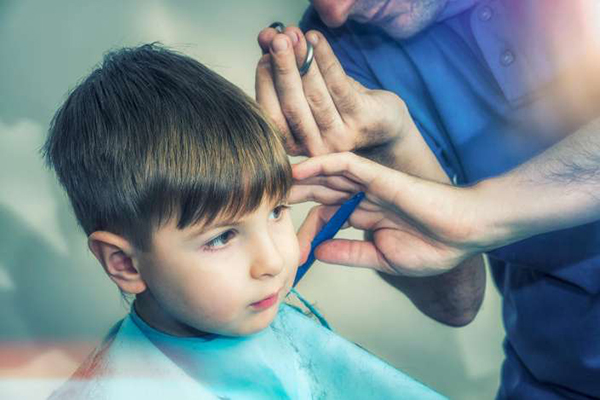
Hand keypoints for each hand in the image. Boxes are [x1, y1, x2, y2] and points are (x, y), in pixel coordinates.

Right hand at [256, 26, 410, 156]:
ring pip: (316, 95)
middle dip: (283, 69)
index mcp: (294, 145)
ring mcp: (340, 137)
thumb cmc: (338, 110)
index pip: (271, 115)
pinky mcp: (361, 120)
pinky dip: (325, 60)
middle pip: (292, 105)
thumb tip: (266, 36)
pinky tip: (316, 39)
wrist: (383, 130)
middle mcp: (315, 147)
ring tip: (294, 34)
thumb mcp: (308, 92)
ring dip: (303, 61)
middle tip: (277, 39)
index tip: (264, 52)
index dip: (265, 82)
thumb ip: (283, 68)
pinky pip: (339, 85)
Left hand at [291, 152, 491, 276]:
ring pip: (328, 174)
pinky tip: (300, 169)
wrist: (464, 235)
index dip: (304, 229)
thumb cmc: (431, 248)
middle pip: (319, 191)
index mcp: (363, 215)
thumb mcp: (380, 257)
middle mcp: (363, 196)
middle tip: (264, 201)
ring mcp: (370, 184)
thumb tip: (318, 253)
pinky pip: (346, 164)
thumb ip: (349, 253)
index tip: (287, 247)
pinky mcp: (380, 175)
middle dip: (292, 196)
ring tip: (272, 179)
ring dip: (300, 177)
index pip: (324, 216)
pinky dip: (323, 164)